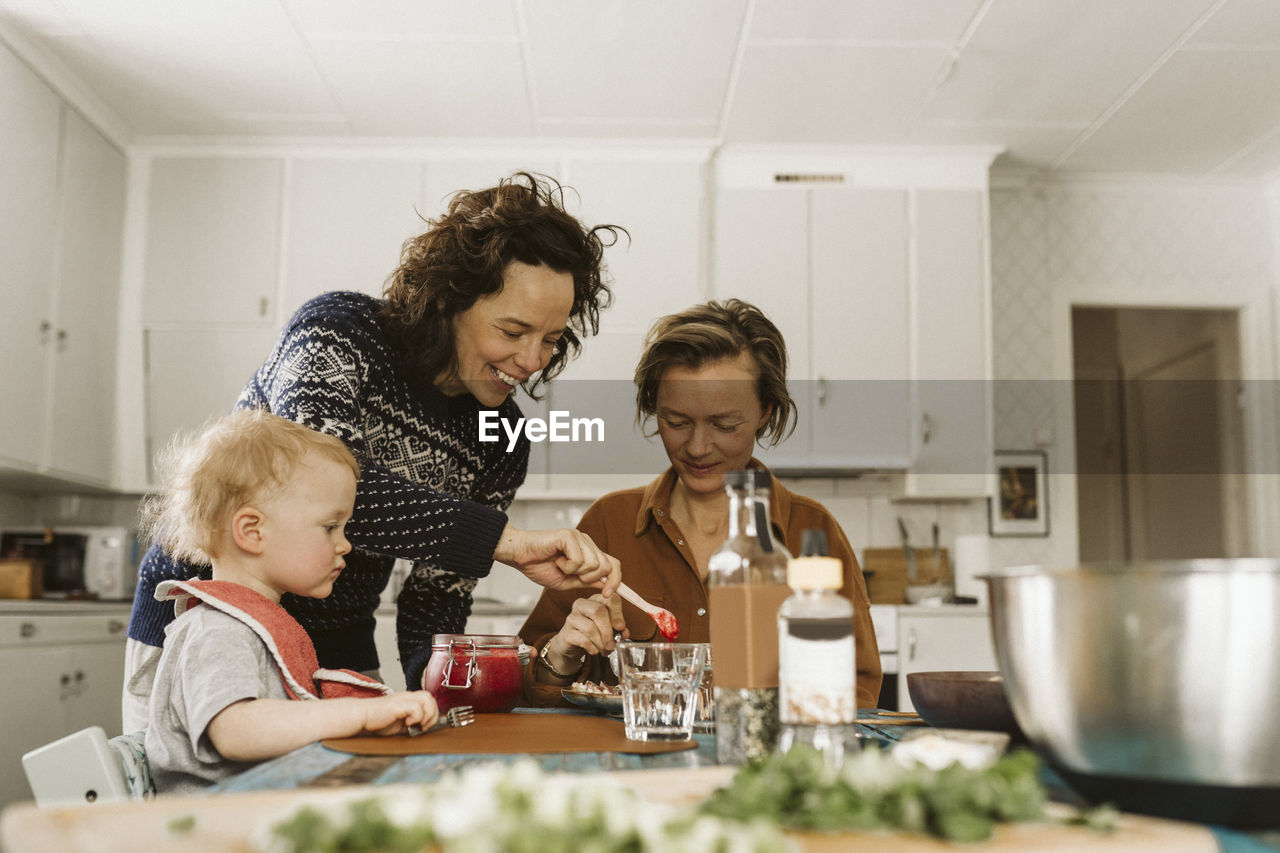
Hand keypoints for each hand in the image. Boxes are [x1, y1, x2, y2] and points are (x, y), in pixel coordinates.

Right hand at [361, 690, 438, 735]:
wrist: (361, 716)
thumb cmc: (376, 720)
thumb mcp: (398, 723)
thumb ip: (411, 723)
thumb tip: (423, 729)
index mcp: (407, 699)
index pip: (428, 699)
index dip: (432, 712)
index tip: (426, 726)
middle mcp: (406, 696)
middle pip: (430, 697)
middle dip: (432, 713)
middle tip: (424, 726)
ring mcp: (402, 699)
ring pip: (427, 699)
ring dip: (427, 715)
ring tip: (418, 725)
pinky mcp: (397, 705)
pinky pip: (416, 708)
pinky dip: (416, 717)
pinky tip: (408, 724)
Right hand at [495, 525, 620, 597]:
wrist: (519, 556)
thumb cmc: (540, 566)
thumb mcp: (568, 581)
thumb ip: (587, 582)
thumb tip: (607, 586)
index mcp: (588, 552)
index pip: (613, 565)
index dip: (617, 581)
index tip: (615, 596)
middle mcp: (587, 543)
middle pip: (606, 567)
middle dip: (589, 579)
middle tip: (570, 574)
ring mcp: (580, 537)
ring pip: (594, 565)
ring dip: (576, 572)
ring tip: (561, 565)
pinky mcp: (570, 535)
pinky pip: (579, 560)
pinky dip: (567, 566)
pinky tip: (557, 560)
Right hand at [545, 593, 627, 670]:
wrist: (572, 645)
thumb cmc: (592, 633)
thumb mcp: (607, 627)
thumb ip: (617, 628)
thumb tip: (624, 632)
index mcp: (596, 599)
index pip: (610, 599)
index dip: (617, 613)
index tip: (621, 627)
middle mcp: (582, 605)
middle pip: (598, 611)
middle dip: (608, 631)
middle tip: (613, 644)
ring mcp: (572, 618)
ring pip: (590, 628)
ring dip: (601, 643)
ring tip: (606, 650)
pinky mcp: (567, 633)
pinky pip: (583, 640)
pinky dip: (593, 648)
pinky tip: (595, 650)